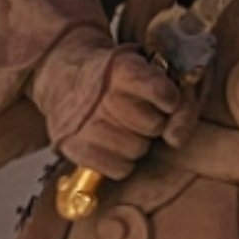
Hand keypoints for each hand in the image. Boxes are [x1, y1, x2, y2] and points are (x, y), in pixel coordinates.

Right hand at [37, 36, 192, 182]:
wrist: (63, 76)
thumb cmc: (115, 77)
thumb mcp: (147, 69)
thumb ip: (176, 98)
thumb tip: (175, 140)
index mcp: (121, 68)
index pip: (162, 93)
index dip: (169, 99)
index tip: (164, 97)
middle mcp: (100, 95)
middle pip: (153, 126)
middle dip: (152, 121)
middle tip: (136, 111)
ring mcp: (83, 122)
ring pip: (137, 150)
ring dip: (136, 142)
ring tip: (121, 126)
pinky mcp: (72, 147)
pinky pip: (120, 169)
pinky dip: (121, 161)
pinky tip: (111, 143)